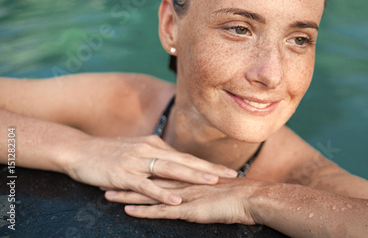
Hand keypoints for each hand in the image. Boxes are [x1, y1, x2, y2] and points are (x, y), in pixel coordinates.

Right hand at [65, 135, 237, 204]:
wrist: (78, 150)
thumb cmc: (108, 153)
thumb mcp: (135, 151)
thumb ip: (154, 157)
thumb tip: (172, 165)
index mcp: (154, 145)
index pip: (185, 156)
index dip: (206, 164)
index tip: (226, 170)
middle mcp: (149, 150)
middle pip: (185, 160)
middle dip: (209, 168)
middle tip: (231, 175)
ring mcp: (137, 161)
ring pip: (171, 169)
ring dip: (193, 176)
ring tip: (212, 182)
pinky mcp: (123, 174)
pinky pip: (146, 185)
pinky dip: (162, 192)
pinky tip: (176, 198)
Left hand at [105, 178, 270, 224]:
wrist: (250, 198)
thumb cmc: (236, 194)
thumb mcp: (213, 186)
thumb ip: (199, 184)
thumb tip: (190, 183)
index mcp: (187, 175)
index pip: (159, 170)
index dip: (140, 169)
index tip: (123, 167)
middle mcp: (182, 182)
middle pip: (148, 179)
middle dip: (126, 178)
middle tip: (105, 177)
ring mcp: (183, 195)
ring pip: (150, 193)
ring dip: (128, 194)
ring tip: (107, 194)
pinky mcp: (187, 209)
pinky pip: (161, 210)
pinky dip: (144, 210)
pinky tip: (128, 211)